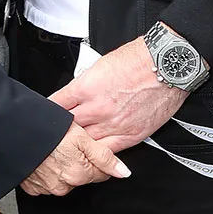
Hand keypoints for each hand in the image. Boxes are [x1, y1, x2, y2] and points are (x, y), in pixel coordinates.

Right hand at [21, 123, 130, 196]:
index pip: (100, 173)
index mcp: (79, 174)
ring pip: (64, 179)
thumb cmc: (48, 130)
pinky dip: (45, 172)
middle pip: (82, 177)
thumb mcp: (83, 138)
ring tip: (54, 150)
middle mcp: (63, 186)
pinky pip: (44, 182)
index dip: (96, 157)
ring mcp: (46, 188)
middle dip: (79, 163)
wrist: (14, 133)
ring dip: (62, 167)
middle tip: (68, 145)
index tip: (87, 146)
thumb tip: (124, 173)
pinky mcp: (31, 186)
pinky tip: (43, 159)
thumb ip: (105, 157)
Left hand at [49, 37, 184, 150]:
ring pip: (84, 143)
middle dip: (60, 131)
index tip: (45, 116)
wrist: (168, 64)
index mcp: (86, 87)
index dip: (48, 112)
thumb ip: (85, 84)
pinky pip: (107, 152)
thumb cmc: (139, 59)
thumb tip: (73, 96)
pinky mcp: (131, 135)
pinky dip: (96, 154)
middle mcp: (98, 108)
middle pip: (67, 127)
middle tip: (55, 135)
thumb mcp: (100, 65)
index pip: (55, 105)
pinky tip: (91, 154)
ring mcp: (114, 124)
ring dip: (76, 145)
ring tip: (71, 147)